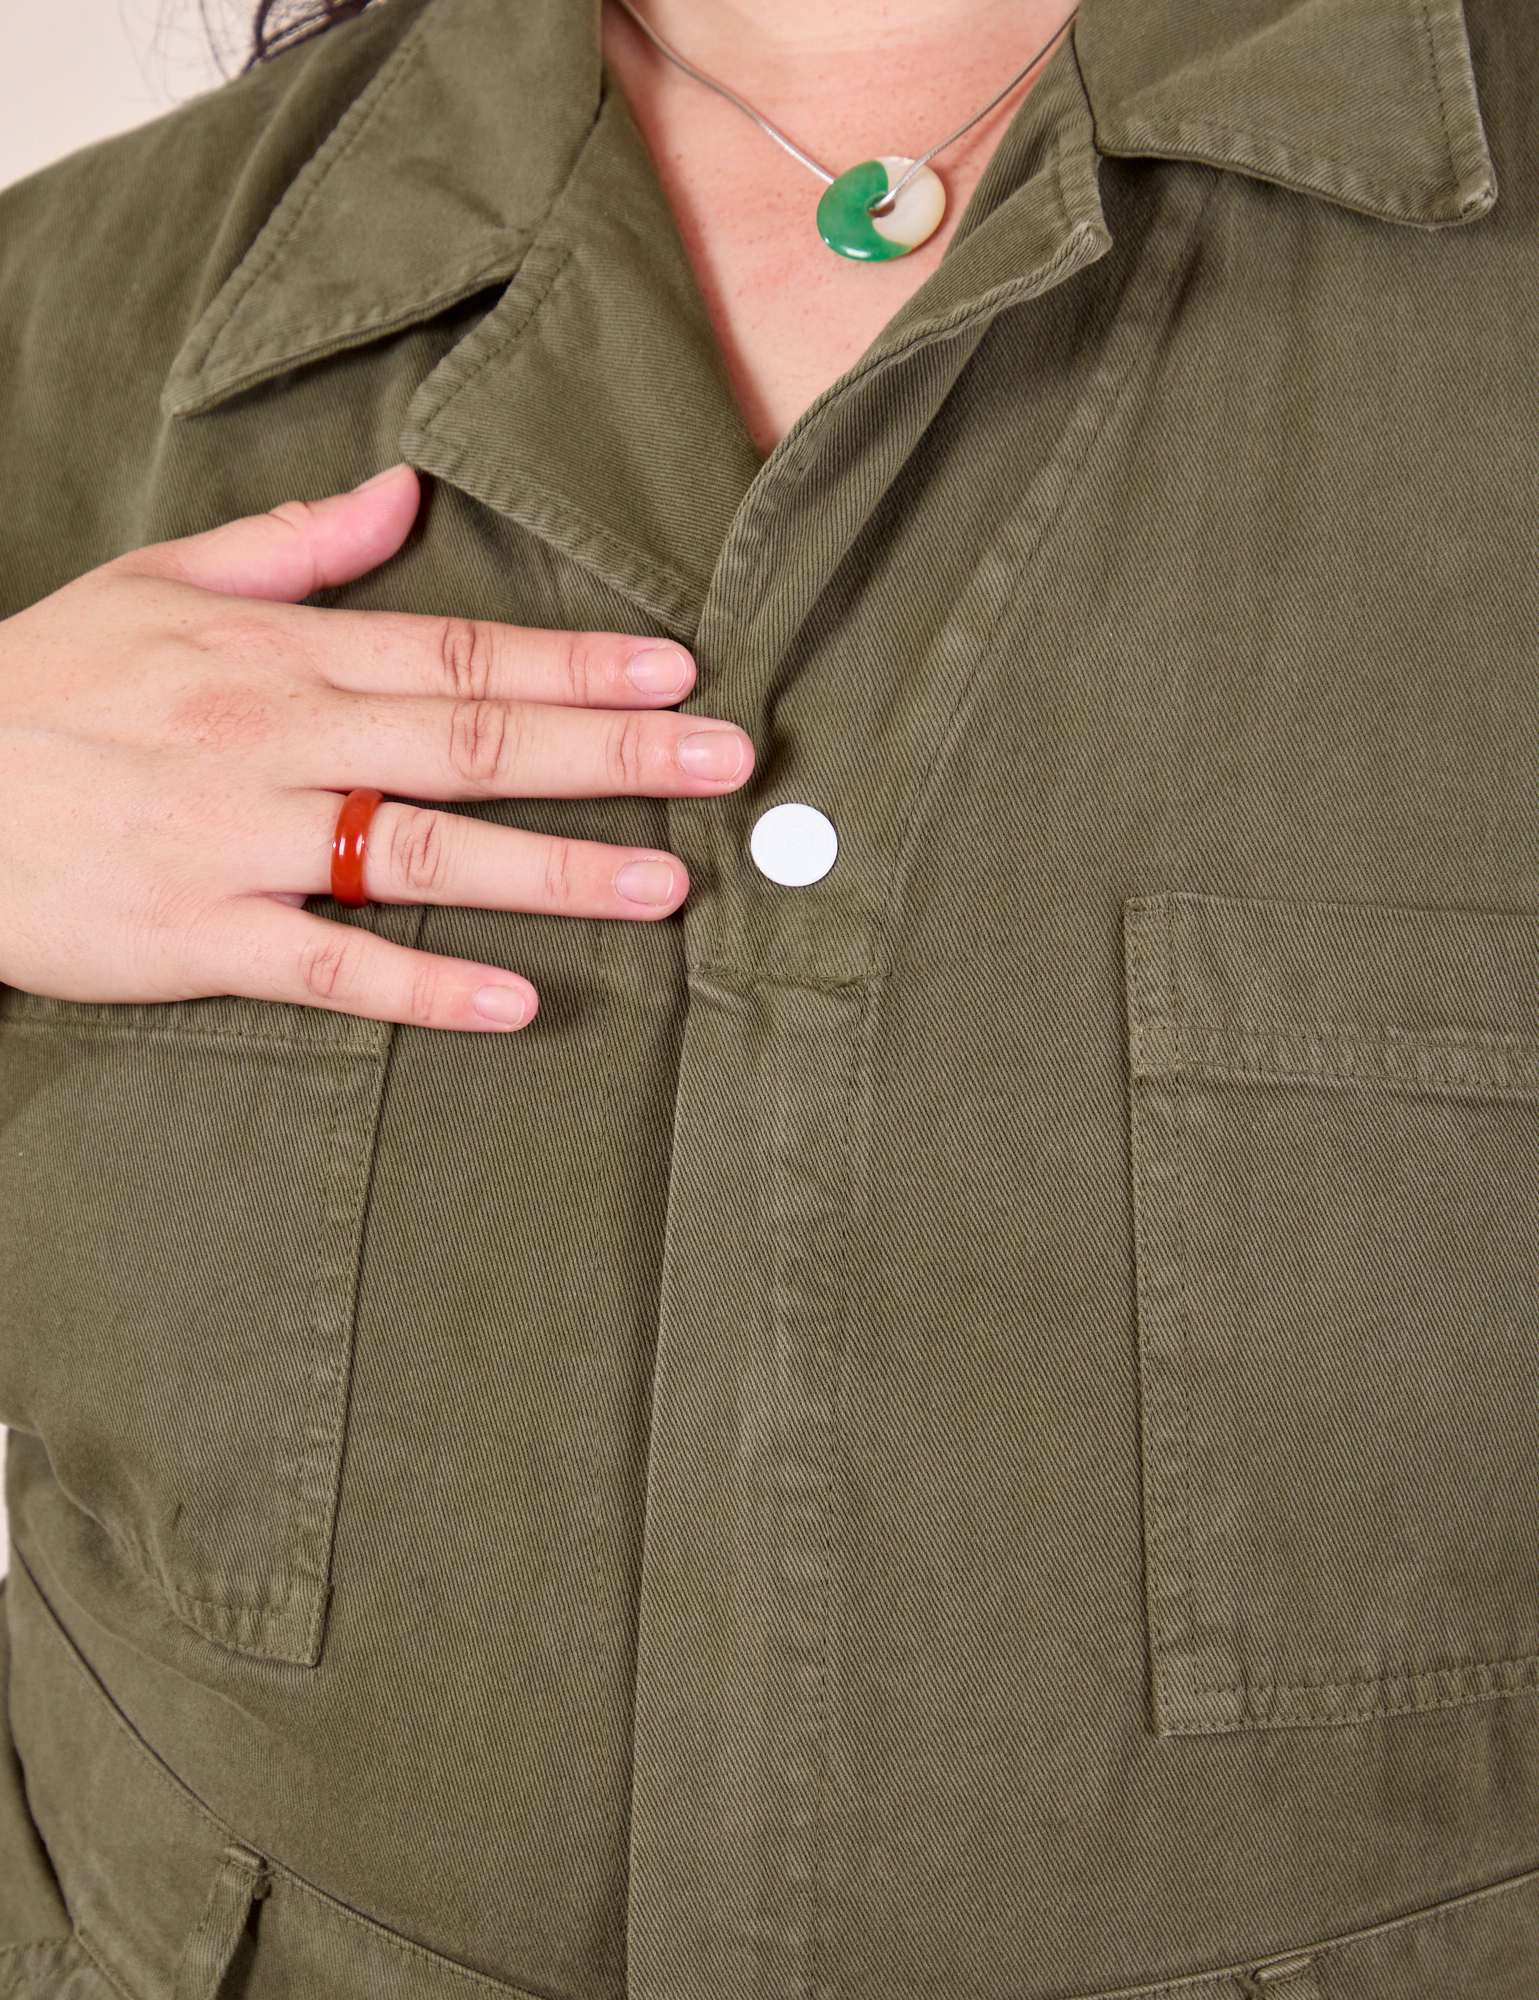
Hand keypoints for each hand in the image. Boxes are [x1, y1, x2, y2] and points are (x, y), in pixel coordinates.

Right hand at [0, 466, 752, 1029]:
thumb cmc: (39, 685)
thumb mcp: (155, 581)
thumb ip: (292, 542)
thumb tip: (404, 493)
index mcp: (274, 653)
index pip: (454, 651)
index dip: (574, 661)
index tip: (678, 671)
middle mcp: (274, 739)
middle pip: (470, 739)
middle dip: (611, 751)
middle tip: (729, 766)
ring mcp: (237, 841)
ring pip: (421, 852)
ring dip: (553, 870)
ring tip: (666, 886)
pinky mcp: (194, 938)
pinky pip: (326, 969)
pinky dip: (422, 988)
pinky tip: (515, 1002)